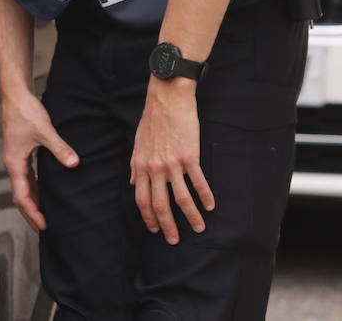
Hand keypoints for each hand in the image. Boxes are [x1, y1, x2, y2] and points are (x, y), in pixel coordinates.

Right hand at [1, 87, 78, 231]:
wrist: (15, 96)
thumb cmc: (26, 113)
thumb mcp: (44, 131)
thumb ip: (60, 148)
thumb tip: (75, 164)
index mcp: (15, 163)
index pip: (22, 196)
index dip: (32, 213)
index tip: (43, 226)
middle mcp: (13, 164)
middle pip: (20, 196)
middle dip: (31, 213)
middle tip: (45, 229)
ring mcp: (16, 159)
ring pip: (23, 188)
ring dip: (33, 203)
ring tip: (46, 216)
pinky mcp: (21, 154)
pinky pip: (27, 178)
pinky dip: (35, 190)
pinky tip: (45, 194)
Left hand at [130, 78, 214, 244]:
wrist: (167, 100)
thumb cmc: (152, 120)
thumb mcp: (137, 143)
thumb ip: (135, 165)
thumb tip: (131, 181)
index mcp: (139, 165)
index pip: (141, 199)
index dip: (147, 216)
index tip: (154, 229)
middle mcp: (154, 168)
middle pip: (159, 204)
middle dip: (167, 226)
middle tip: (174, 240)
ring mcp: (171, 164)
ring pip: (181, 198)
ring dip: (191, 217)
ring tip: (199, 228)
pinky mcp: (188, 157)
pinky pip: (197, 182)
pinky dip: (205, 197)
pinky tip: (210, 206)